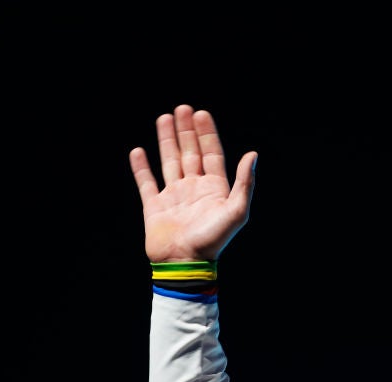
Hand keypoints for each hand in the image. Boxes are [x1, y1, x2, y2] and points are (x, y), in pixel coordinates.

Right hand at [130, 104, 257, 262]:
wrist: (185, 264)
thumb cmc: (213, 240)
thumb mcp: (236, 211)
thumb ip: (244, 183)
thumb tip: (253, 155)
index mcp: (214, 190)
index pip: (211, 154)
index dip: (207, 134)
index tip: (201, 113)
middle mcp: (194, 190)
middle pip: (190, 153)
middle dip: (186, 131)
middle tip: (182, 109)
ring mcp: (173, 197)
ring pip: (169, 162)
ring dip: (166, 140)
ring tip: (164, 118)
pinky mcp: (154, 207)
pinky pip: (146, 183)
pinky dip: (141, 167)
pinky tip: (138, 151)